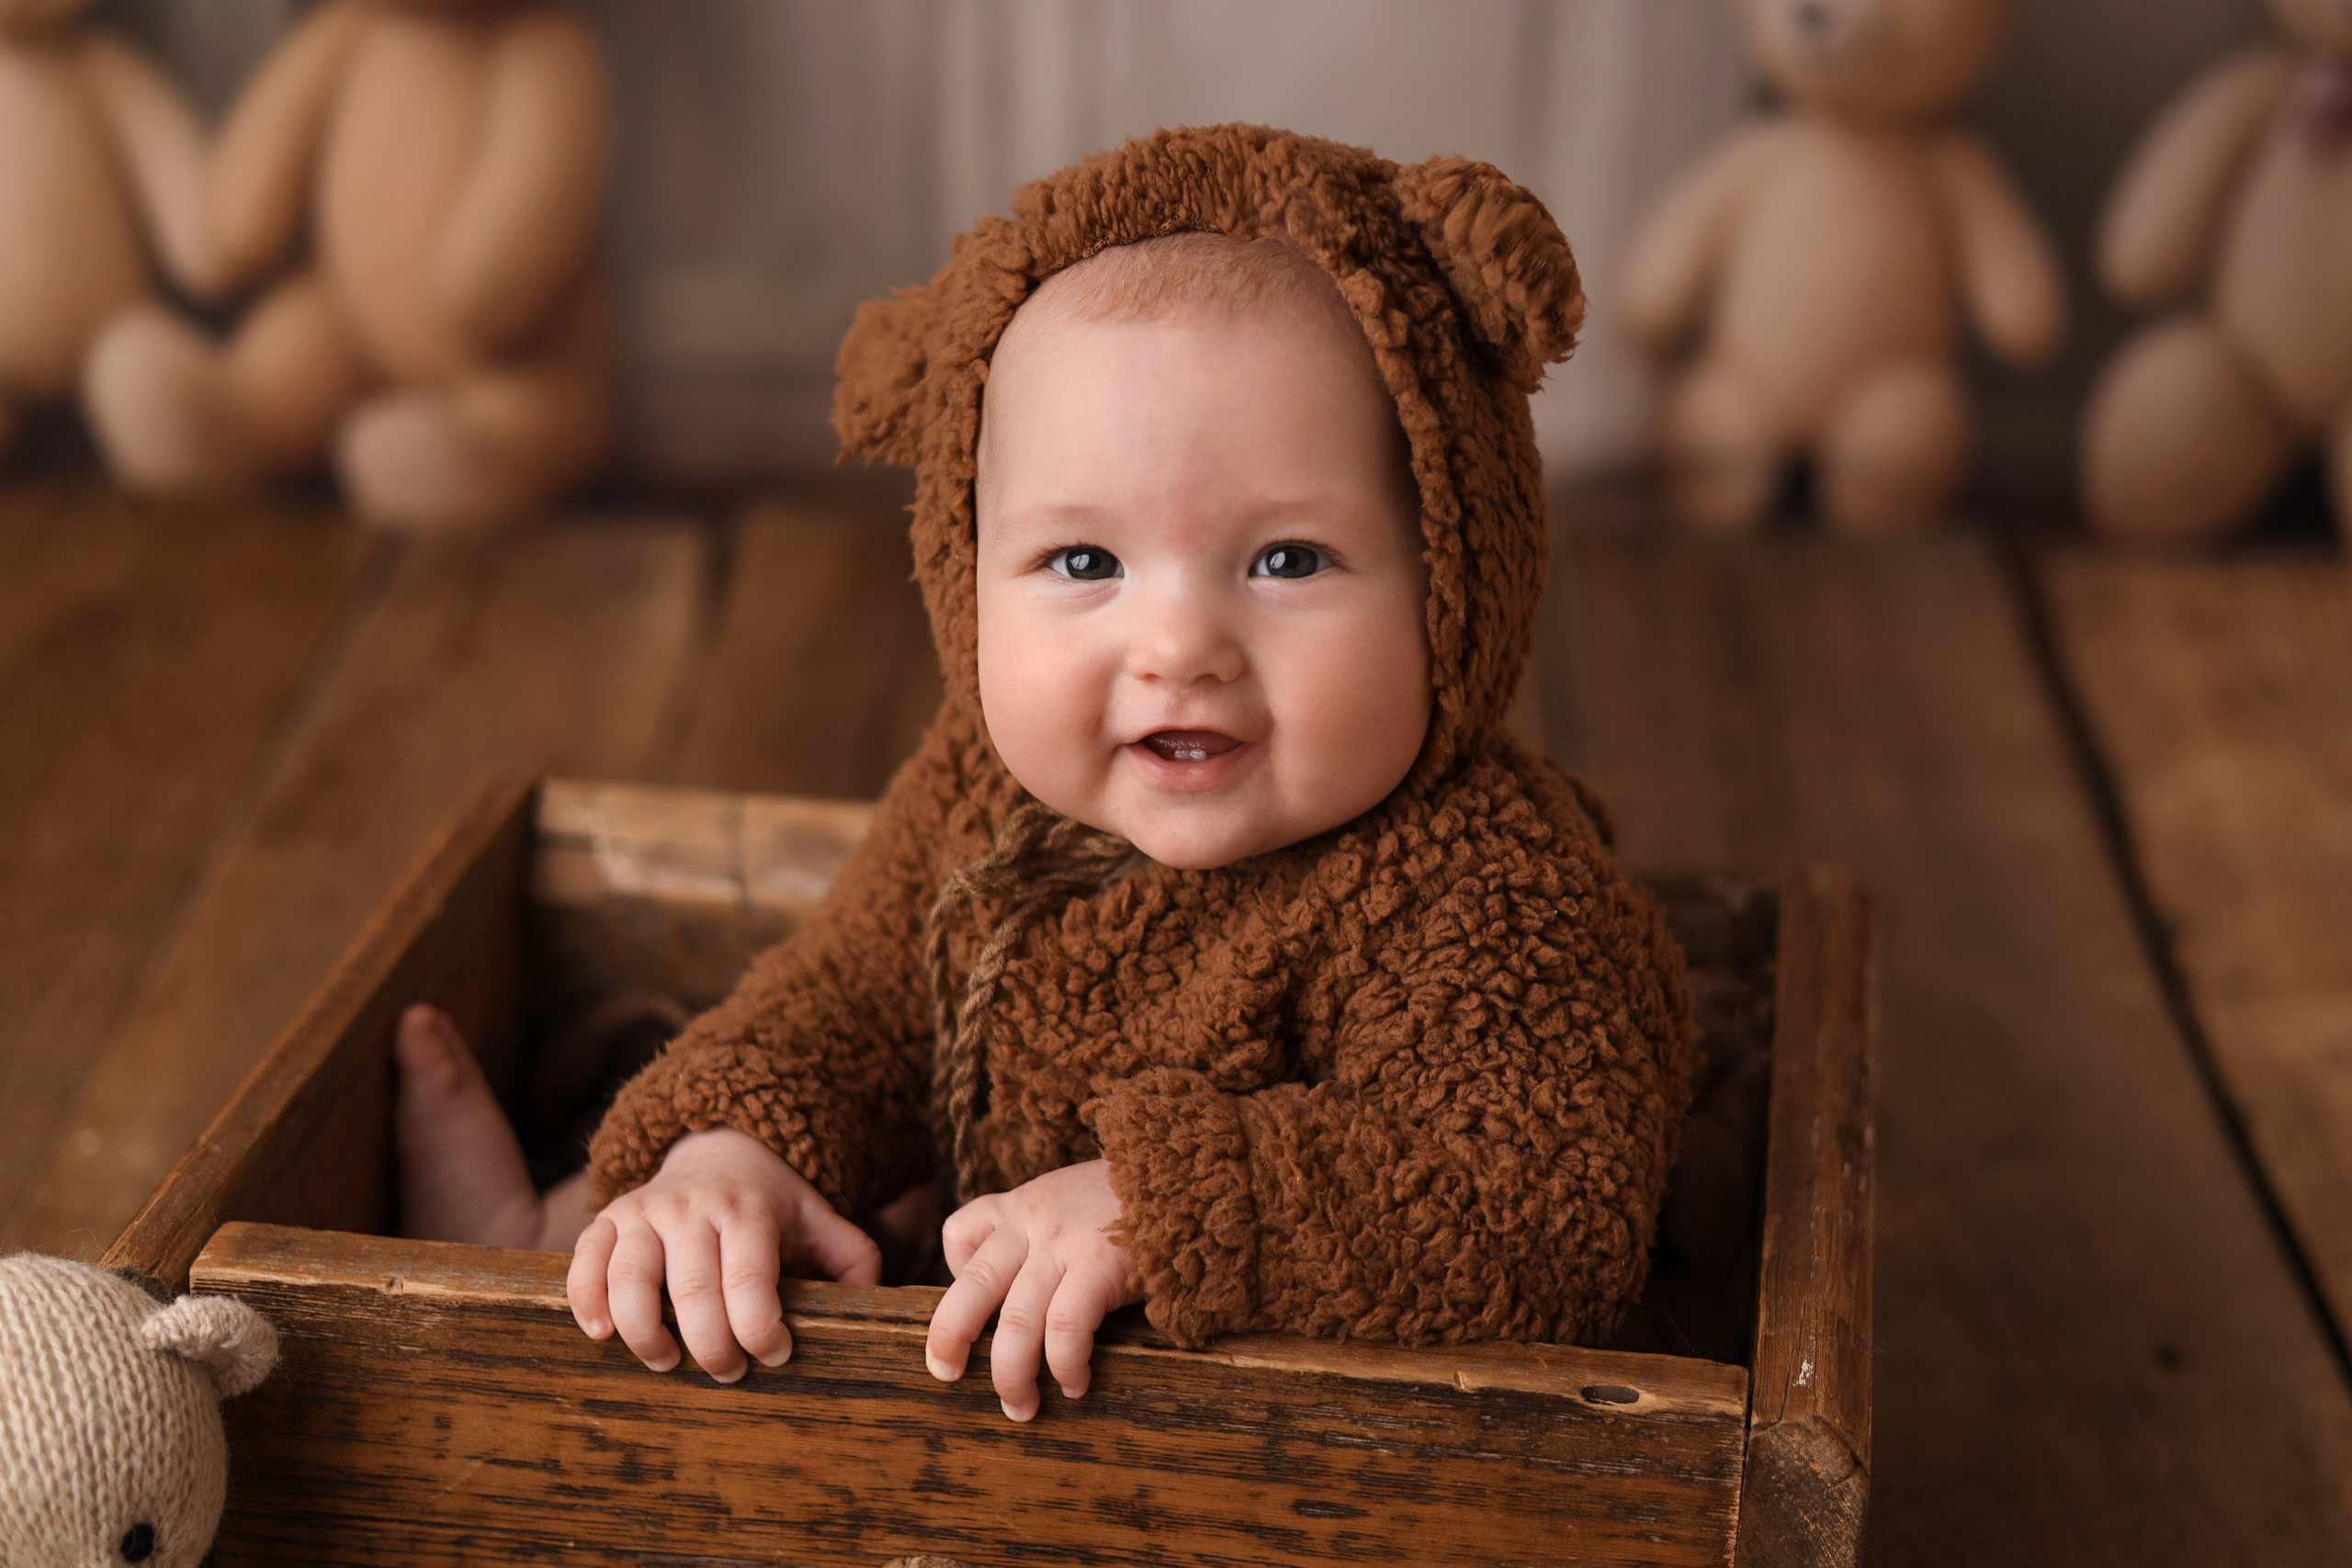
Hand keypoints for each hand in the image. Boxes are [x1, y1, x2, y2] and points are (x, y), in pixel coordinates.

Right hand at [567, 1127, 881, 1382]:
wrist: (720, 1149)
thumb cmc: (773, 1205)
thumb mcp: (821, 1220)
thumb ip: (852, 1260)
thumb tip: (870, 1309)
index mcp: (749, 1210)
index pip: (749, 1279)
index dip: (760, 1329)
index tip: (776, 1356)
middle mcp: (693, 1208)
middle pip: (692, 1290)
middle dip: (710, 1346)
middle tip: (729, 1373)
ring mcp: (645, 1211)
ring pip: (631, 1278)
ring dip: (646, 1334)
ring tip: (667, 1363)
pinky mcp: (609, 1219)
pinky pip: (585, 1260)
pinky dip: (586, 1299)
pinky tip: (602, 1334)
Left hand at [925, 1159, 1141, 1421]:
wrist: (1193, 1171)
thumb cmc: (1141, 1197)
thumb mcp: (1079, 1196)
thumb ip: (1052, 1230)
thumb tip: (1039, 1294)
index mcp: (1025, 1205)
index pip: (961, 1231)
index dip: (953, 1272)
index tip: (974, 1310)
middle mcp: (1034, 1223)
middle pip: (973, 1285)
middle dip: (950, 1338)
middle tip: (947, 1375)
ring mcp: (1064, 1244)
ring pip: (1014, 1321)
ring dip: (1011, 1374)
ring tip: (1020, 1407)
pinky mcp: (1099, 1265)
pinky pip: (1065, 1328)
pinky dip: (1064, 1365)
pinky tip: (1075, 1384)